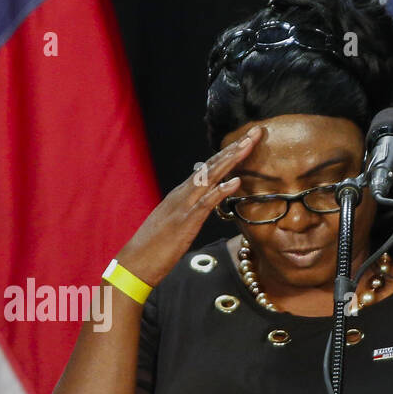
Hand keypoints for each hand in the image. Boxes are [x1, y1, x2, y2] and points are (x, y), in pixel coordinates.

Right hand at [113, 126, 262, 286]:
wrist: (135, 261)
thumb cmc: (156, 246)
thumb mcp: (177, 223)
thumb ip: (190, 209)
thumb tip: (203, 204)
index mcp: (183, 193)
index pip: (210, 168)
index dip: (229, 154)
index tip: (248, 141)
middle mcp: (184, 193)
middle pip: (213, 165)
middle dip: (236, 148)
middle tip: (257, 132)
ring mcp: (184, 205)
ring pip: (211, 177)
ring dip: (231, 160)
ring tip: (249, 144)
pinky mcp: (186, 221)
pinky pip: (206, 202)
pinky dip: (222, 190)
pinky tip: (236, 182)